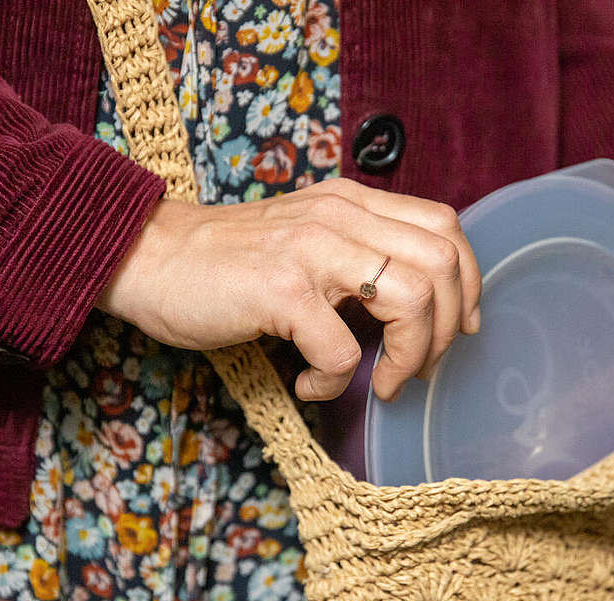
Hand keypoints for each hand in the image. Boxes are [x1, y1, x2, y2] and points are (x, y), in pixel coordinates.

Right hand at [96, 178, 481, 401]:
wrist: (147, 257)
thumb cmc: (226, 263)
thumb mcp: (306, 240)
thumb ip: (356, 254)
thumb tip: (413, 307)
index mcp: (350, 202)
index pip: (445, 226)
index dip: (465, 283)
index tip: (455, 327)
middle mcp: (339, 216)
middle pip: (443, 261)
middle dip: (446, 329)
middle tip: (417, 368)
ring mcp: (311, 249)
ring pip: (412, 299)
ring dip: (408, 357)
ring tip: (378, 382)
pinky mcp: (281, 290)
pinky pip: (343, 349)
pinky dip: (335, 380)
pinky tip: (308, 386)